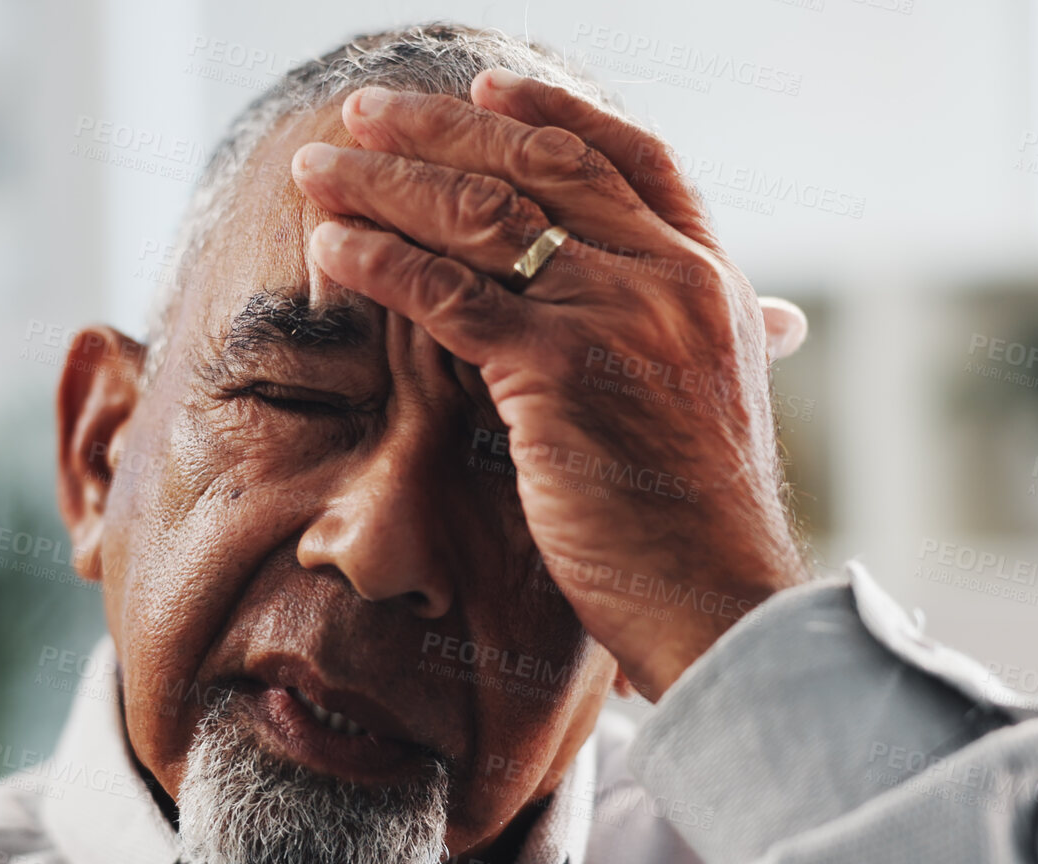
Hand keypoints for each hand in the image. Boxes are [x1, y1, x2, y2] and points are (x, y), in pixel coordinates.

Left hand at [290, 71, 808, 699]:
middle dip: (438, 131)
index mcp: (711, 277)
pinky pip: (449, 296)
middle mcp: (670, 277)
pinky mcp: (558, 370)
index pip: (632, 157)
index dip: (555, 116)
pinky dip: (381, 265)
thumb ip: (661, 335)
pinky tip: (332, 251)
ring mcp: (617, 316)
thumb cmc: (696, 522)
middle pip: (540, 168)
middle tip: (361, 113)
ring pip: (483, 218)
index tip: (489, 90)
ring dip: (386, 185)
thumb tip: (620, 304)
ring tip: (318, 173)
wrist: (720, 599)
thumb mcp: (698, 400)